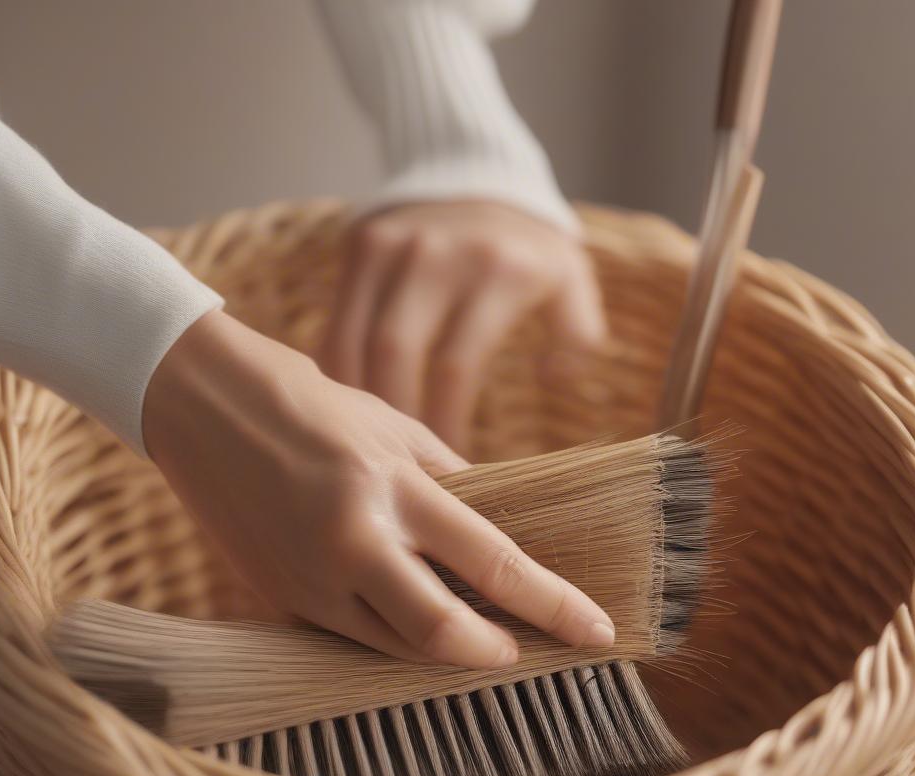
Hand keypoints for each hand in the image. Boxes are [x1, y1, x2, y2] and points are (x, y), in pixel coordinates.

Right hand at [143, 310, 614, 668]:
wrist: (200, 405)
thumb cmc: (308, 404)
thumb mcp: (394, 428)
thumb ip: (450, 483)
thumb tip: (497, 526)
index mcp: (394, 489)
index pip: (493, 563)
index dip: (552, 605)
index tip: (596, 631)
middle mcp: (353, 543)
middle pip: (442, 633)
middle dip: (495, 653)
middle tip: (524, 652)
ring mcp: (310, 579)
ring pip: (394, 649)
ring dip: (444, 653)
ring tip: (477, 639)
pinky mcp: (279, 598)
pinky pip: (350, 637)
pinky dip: (390, 639)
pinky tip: (411, 621)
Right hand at [320, 201, 606, 453]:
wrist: (481, 174)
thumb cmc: (528, 249)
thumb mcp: (571, 278)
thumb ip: (578, 330)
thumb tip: (553, 377)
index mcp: (496, 271)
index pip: (456, 365)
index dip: (445, 422)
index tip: (449, 462)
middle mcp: (438, 255)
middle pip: (394, 353)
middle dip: (393, 418)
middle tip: (402, 462)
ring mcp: (393, 246)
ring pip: (353, 339)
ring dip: (356, 398)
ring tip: (371, 440)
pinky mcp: (362, 243)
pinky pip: (336, 319)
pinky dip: (337, 367)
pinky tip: (347, 402)